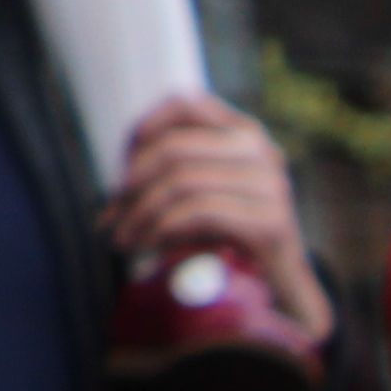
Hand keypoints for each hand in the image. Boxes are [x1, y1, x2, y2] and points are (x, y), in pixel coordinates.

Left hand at [113, 94, 329, 345]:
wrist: (280, 286)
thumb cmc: (226, 236)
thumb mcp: (194, 193)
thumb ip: (161, 176)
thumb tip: (110, 198)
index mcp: (241, 131)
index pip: (183, 104)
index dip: (144, 129)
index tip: (121, 167)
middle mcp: (260, 150)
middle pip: (173, 148)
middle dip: (131, 185)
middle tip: (109, 219)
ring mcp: (270, 184)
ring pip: (181, 182)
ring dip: (140, 214)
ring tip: (121, 239)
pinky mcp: (271, 220)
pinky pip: (199, 211)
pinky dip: (162, 228)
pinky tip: (147, 244)